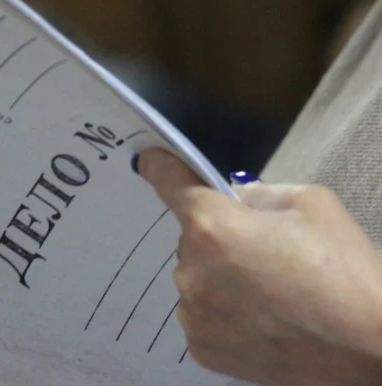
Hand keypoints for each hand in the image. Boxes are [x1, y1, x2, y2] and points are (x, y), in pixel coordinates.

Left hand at [137, 148, 381, 385]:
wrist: (367, 350)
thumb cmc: (345, 272)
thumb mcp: (313, 205)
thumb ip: (262, 194)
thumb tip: (236, 198)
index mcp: (213, 226)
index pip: (169, 183)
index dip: (161, 168)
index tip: (150, 160)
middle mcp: (191, 269)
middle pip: (193, 239)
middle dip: (219, 239)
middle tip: (266, 256)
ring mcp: (193, 312)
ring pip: (197, 279)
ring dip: (219, 279)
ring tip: (269, 295)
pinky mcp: (201, 347)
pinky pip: (202, 315)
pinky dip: (223, 314)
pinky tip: (261, 320)